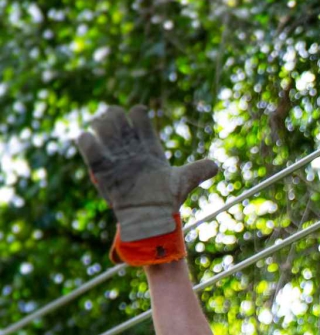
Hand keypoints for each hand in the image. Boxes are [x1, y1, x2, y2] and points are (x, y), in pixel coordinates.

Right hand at [76, 104, 217, 265]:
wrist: (151, 219)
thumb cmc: (166, 199)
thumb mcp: (184, 181)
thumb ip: (199, 170)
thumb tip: (216, 166)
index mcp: (148, 146)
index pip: (140, 117)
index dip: (139, 115)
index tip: (141, 120)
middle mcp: (130, 149)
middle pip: (117, 117)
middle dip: (115, 115)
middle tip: (118, 125)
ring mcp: (115, 157)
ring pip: (101, 127)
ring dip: (101, 124)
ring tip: (105, 133)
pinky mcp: (101, 169)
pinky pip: (89, 149)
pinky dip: (87, 141)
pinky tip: (88, 139)